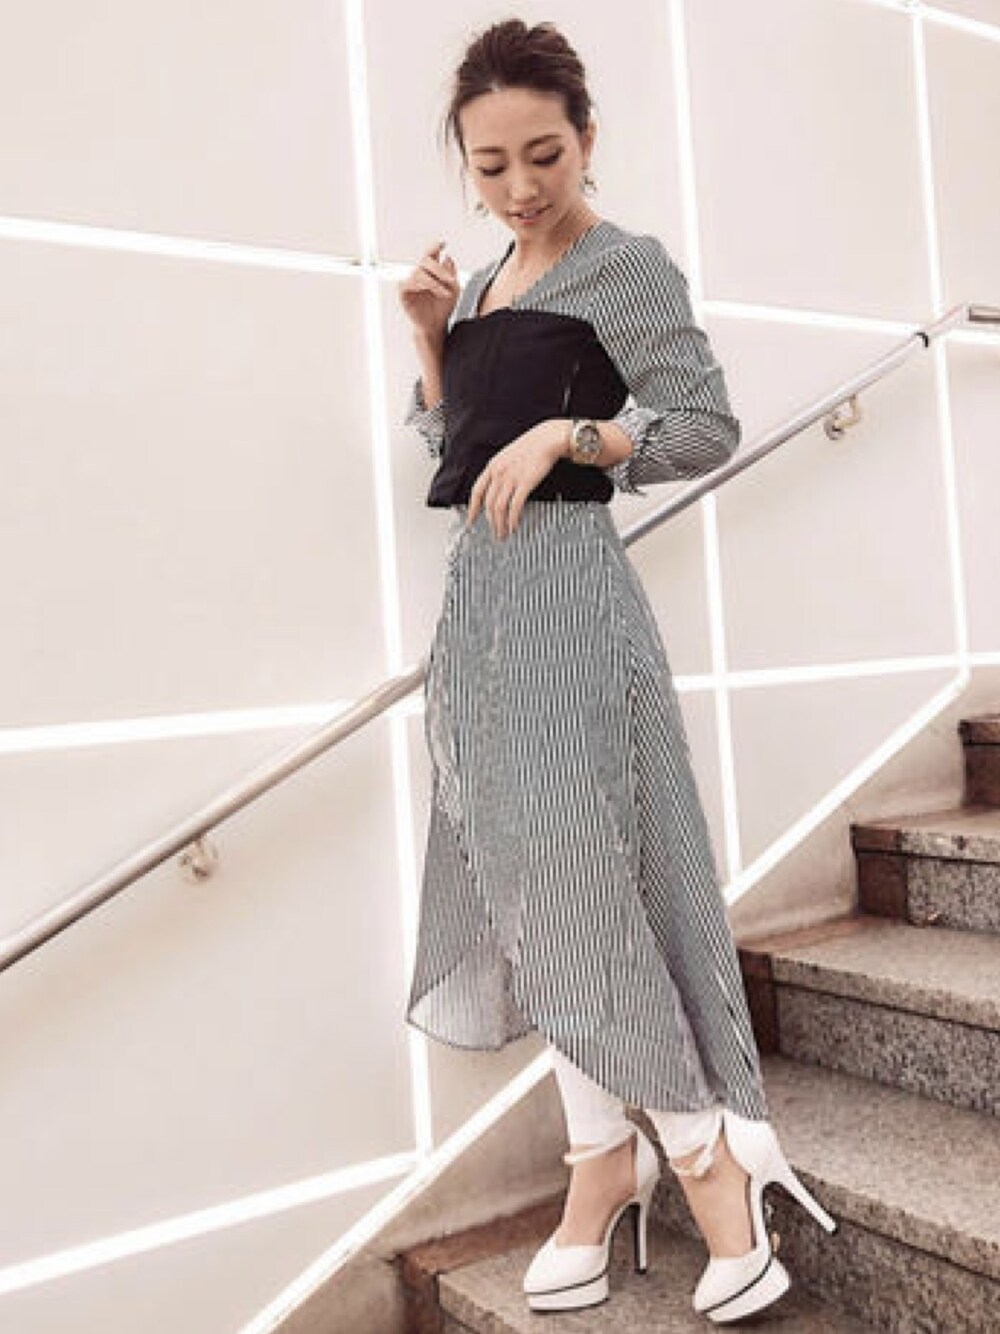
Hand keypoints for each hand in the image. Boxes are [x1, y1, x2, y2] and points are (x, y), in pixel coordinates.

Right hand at [398, 240, 458, 341]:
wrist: (436, 325)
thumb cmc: (443, 308)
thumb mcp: (453, 290)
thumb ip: (451, 274)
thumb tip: (448, 257)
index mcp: (431, 271)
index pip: (431, 254)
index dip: (435, 247)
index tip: (443, 243)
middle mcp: (419, 274)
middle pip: (425, 260)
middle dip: (439, 269)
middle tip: (451, 280)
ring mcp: (410, 283)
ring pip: (419, 273)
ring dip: (434, 283)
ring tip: (444, 293)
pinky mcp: (404, 293)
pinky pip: (408, 283)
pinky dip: (421, 285)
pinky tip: (430, 292)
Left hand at [466, 424, 565, 539]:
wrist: (547, 438)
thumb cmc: (532, 446)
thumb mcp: (508, 456)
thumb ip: (501, 471)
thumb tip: (499, 488)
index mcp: (493, 466)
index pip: (477, 491)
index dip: (472, 508)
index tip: (471, 519)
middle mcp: (499, 473)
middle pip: (488, 503)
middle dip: (490, 522)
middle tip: (494, 532)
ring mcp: (511, 478)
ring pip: (498, 508)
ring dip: (500, 524)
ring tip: (504, 533)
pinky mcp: (524, 483)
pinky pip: (514, 506)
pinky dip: (512, 519)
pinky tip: (514, 526)